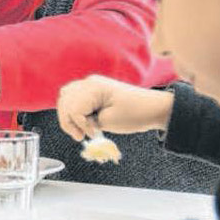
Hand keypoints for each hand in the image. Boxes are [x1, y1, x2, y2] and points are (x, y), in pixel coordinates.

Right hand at [56, 75, 174, 140]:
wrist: (154, 108)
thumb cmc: (136, 114)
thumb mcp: (109, 121)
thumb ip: (87, 122)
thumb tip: (77, 123)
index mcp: (93, 88)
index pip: (72, 108)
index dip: (78, 124)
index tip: (90, 135)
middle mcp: (89, 83)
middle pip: (65, 101)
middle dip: (69, 121)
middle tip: (80, 137)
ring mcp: (91, 85)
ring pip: (66, 98)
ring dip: (69, 115)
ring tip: (79, 130)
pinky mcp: (94, 91)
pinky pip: (74, 98)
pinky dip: (74, 111)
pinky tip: (82, 121)